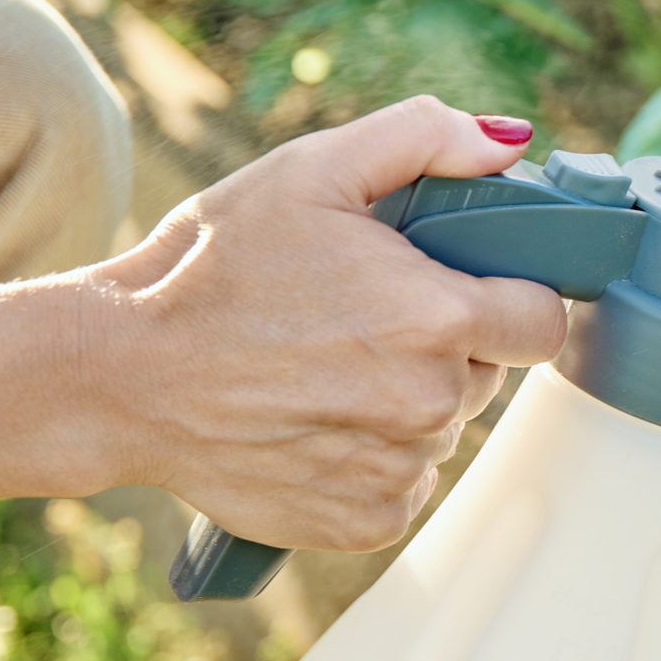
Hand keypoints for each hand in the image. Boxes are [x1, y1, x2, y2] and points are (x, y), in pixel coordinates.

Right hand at [89, 98, 569, 551]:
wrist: (117, 376)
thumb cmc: (211, 268)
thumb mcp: (310, 170)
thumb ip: (423, 138)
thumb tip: (509, 140)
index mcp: (438, 317)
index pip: (543, 322)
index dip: (508, 299)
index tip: (461, 290)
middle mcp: (431, 403)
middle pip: (486, 374)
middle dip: (444, 346)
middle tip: (358, 322)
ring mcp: (401, 469)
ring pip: (441, 428)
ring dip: (404, 403)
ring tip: (320, 371)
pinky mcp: (368, 522)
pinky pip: (403, 482)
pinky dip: (369, 459)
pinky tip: (309, 423)